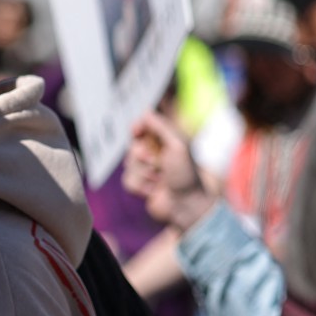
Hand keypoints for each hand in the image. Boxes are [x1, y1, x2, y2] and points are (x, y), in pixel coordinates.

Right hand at [121, 111, 213, 229]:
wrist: (186, 204)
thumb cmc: (186, 175)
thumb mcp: (178, 145)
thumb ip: (161, 126)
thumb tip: (145, 111)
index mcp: (166, 140)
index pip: (143, 127)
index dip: (137, 128)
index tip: (136, 131)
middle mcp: (155, 153)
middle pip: (132, 146)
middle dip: (144, 156)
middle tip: (160, 163)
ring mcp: (147, 170)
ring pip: (128, 165)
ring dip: (145, 174)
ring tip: (160, 179)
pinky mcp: (141, 185)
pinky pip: (128, 181)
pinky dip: (142, 187)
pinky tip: (155, 190)